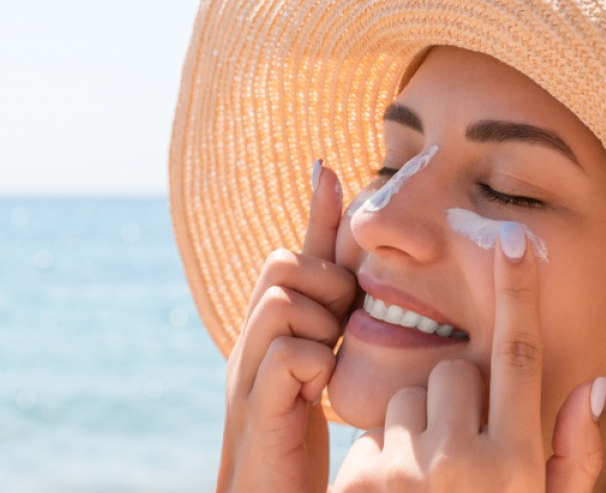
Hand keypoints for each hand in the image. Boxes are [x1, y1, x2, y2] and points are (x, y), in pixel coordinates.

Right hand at [217, 162, 353, 492]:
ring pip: (281, 301)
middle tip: (339, 326)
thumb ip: (337, 324)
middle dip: (324, 284)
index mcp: (272, 330)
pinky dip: (312, 363)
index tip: (329, 167)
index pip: (294, 255)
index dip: (316, 215)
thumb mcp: (324, 370)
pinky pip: (287, 352)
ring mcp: (247, 372)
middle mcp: (252, 341)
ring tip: (328, 359)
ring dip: (318, 323)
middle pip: (282, 265)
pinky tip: (319, 389)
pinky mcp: (256, 407)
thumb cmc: (299, 437)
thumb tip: (357, 283)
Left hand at [333, 222, 605, 492]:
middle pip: (452, 374)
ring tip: (424, 482)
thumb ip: (577, 455)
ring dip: (415, 430)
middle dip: (453, 400)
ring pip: (407, 399)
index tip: (514, 240)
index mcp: (516, 463)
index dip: (518, 294)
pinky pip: (370, 434)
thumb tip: (593, 382)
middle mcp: (463, 463)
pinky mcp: (359, 480)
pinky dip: (381, 459)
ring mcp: (406, 470)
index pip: (519, 357)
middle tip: (456, 457)